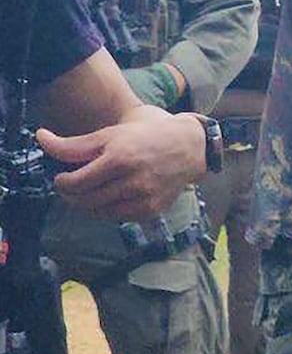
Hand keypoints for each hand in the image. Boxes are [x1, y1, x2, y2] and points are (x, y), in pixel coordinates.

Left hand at [38, 107, 205, 220]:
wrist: (189, 148)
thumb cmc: (146, 137)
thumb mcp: (109, 135)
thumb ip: (72, 144)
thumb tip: (39, 138)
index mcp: (120, 159)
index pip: (75, 183)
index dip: (62, 183)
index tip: (62, 178)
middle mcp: (133, 181)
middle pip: (84, 201)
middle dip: (71, 195)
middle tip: (72, 187)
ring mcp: (144, 198)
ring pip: (99, 212)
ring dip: (87, 204)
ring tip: (89, 192)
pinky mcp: (151, 210)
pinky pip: (117, 218)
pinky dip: (107, 210)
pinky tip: (110, 197)